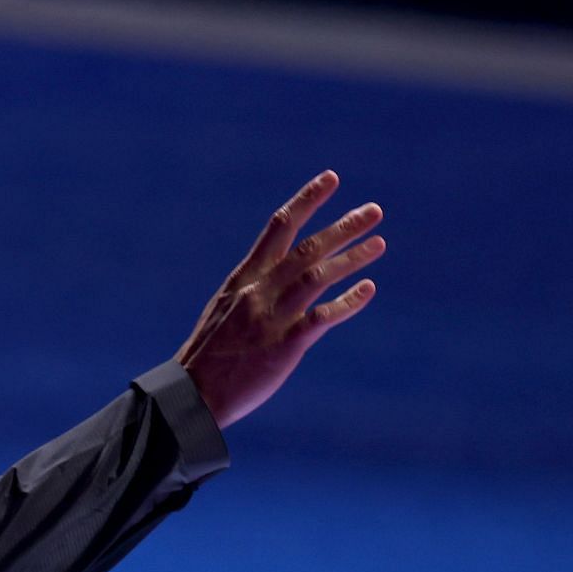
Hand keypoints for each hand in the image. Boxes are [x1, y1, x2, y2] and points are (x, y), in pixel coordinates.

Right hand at [172, 171, 384, 428]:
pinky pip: (322, 318)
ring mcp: (271, 317)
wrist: (193, 393)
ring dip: (351, 258)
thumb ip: (253, 291)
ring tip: (379, 244)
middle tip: (374, 210)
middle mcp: (259, 290)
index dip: (307, 200)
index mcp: (244, 278)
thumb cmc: (210, 355)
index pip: (279, 226)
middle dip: (343, 226)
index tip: (332, 178)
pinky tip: (368, 289)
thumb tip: (278, 277)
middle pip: (307, 247)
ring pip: (317, 275)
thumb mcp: (225, 310)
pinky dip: (347, 302)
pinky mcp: (283, 345)